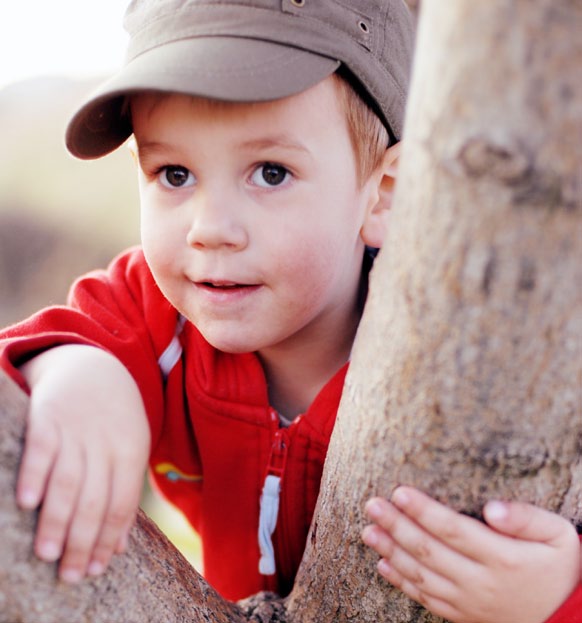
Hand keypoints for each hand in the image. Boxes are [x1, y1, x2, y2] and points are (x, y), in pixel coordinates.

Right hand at [16, 345, 149, 582]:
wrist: (94, 365)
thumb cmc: (114, 417)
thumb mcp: (131, 446)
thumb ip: (124, 491)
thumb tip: (119, 546)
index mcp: (131, 451)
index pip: (121, 504)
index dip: (109, 539)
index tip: (94, 569)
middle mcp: (106, 442)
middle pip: (95, 499)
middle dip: (82, 541)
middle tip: (69, 575)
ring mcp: (77, 429)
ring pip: (68, 481)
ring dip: (57, 520)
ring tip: (47, 554)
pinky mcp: (48, 416)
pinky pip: (42, 448)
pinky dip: (35, 474)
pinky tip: (27, 502)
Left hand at [362, 486, 580, 622]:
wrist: (568, 618)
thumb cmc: (559, 567)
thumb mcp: (558, 536)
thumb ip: (526, 519)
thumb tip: (492, 508)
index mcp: (503, 559)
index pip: (454, 530)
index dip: (424, 510)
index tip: (399, 491)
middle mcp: (481, 583)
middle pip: (429, 551)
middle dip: (396, 526)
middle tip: (372, 504)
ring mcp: (469, 602)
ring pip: (421, 576)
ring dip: (391, 552)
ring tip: (368, 530)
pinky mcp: (463, 615)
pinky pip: (426, 599)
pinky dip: (401, 582)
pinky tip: (383, 564)